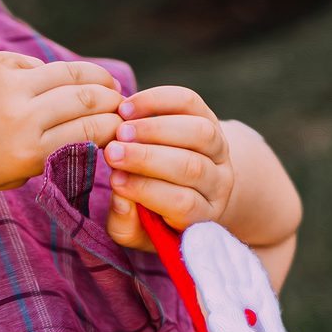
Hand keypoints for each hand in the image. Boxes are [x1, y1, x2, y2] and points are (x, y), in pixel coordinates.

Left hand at [0, 52, 123, 189]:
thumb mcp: (7, 176)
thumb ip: (48, 157)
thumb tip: (93, 132)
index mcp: (26, 155)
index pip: (91, 131)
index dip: (115, 127)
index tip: (123, 128)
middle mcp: (20, 118)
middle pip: (88, 99)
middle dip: (112, 101)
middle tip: (122, 105)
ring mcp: (8, 85)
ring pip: (70, 73)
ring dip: (95, 79)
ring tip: (106, 87)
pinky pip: (38, 66)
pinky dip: (52, 75)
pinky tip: (57, 84)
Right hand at [102, 86, 235, 250]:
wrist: (172, 186)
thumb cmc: (149, 215)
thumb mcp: (136, 231)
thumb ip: (125, 225)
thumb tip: (121, 199)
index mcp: (202, 216)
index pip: (183, 204)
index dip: (148, 191)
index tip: (115, 181)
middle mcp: (219, 183)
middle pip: (192, 167)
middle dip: (148, 157)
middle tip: (112, 153)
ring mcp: (219, 149)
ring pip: (199, 133)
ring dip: (156, 128)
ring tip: (121, 130)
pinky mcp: (209, 118)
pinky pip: (190, 103)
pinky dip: (159, 100)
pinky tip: (129, 108)